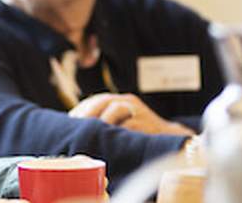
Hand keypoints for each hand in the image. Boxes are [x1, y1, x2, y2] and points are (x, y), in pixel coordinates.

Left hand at [68, 93, 194, 135]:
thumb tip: (75, 131)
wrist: (171, 140)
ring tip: (87, 132)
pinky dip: (115, 132)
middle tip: (75, 126)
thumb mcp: (122, 123)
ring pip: (115, 109)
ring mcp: (139, 111)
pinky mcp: (147, 123)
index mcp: (120, 100)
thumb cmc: (140, 134)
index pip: (96, 100)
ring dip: (100, 121)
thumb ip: (104, 122)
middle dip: (87, 113)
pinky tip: (105, 140)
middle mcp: (129, 102)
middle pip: (104, 101)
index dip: (81, 110)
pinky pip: (128, 126)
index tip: (70, 121)